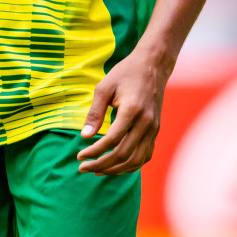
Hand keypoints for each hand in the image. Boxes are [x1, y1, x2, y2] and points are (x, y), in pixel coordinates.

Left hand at [75, 49, 169, 175]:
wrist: (153, 66)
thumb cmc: (125, 73)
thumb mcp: (104, 88)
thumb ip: (95, 113)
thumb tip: (84, 136)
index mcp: (132, 110)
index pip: (112, 140)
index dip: (94, 151)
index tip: (80, 156)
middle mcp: (146, 123)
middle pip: (124, 155)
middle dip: (102, 165)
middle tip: (84, 168)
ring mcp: (154, 129)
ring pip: (136, 160)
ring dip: (116, 169)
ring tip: (97, 170)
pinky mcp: (156, 131)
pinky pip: (146, 155)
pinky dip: (131, 165)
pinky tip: (116, 165)